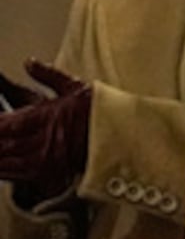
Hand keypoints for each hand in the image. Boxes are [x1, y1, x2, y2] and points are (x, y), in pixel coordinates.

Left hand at [0, 59, 91, 202]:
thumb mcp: (74, 87)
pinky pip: (15, 175)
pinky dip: (2, 170)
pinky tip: (0, 163)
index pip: (9, 123)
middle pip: (4, 143)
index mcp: (48, 116)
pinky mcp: (45, 174)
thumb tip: (29, 63)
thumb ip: (48, 75)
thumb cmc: (98, 111)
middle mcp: (43, 140)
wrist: (119, 137)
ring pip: (6, 160)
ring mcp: (44, 159)